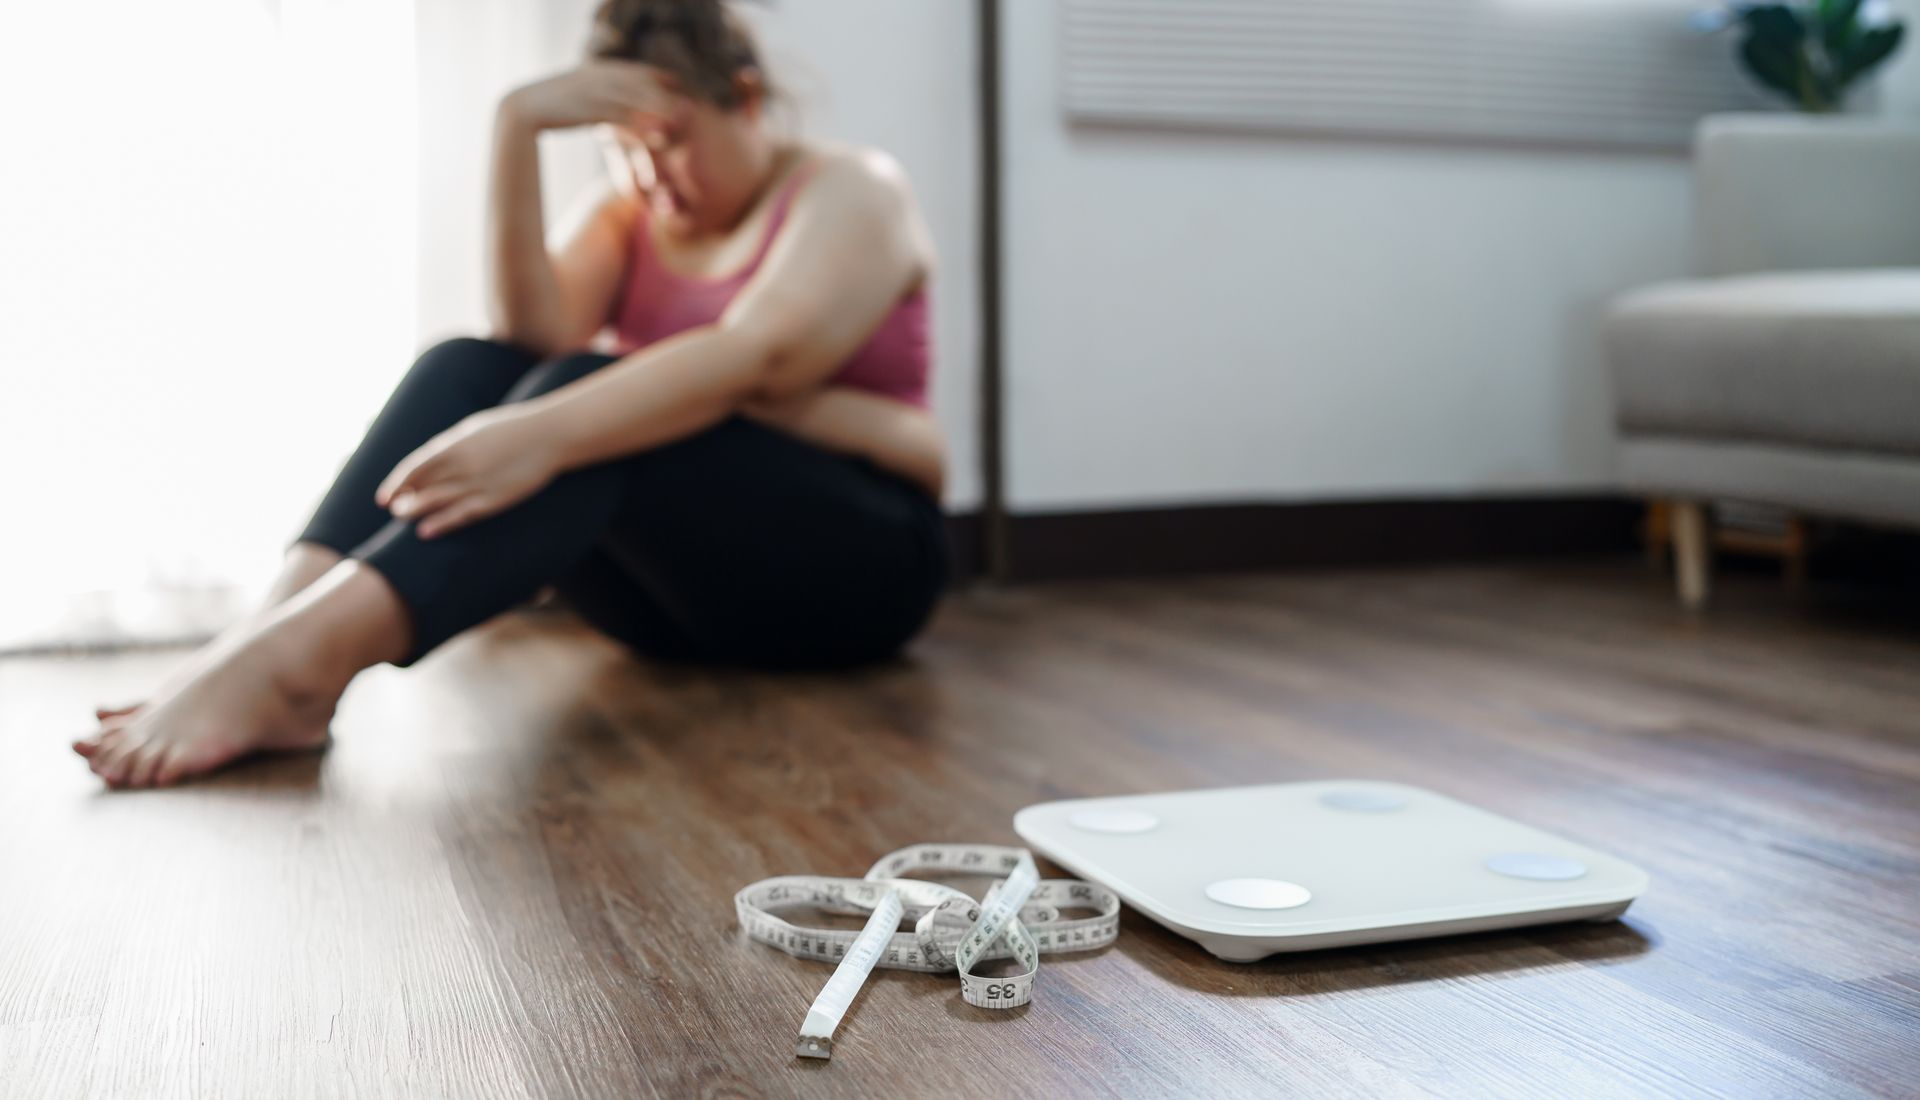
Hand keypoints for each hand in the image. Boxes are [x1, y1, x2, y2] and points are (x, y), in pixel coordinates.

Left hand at [375, 404, 564, 539]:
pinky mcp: (494, 499)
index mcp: (454, 445)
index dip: (395, 484)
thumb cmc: (511, 428)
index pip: (414, 468)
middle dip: (404, 500)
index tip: (383, 497)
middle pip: (421, 487)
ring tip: (403, 518)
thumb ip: (450, 445)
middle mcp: (461, 465)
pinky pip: (461, 514)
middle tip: (394, 509)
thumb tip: (430, 459)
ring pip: (436, 502)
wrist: (549, 435)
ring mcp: (477, 483)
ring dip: (416, 512)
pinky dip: (441, 523)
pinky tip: (426, 531)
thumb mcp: (474, 429)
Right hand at [502, 60, 682, 133]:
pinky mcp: (588, 109)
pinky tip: (657, 136)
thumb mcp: (581, 91)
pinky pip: (621, 118)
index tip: (681, 92)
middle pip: (643, 85)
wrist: (521, 107)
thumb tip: (620, 102)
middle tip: (692, 110)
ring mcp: (594, 91)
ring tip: (681, 124)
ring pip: (636, 100)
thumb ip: (604, 94)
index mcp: (601, 69)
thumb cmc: (555, 104)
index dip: (663, 81)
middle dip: (668, 97)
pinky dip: (641, 126)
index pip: (640, 71)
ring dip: (660, 111)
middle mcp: (600, 76)